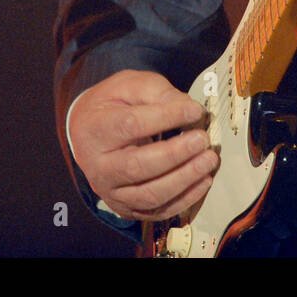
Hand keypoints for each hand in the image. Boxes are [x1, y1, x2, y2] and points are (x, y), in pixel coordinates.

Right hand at [67, 69, 218, 221]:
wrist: (88, 133)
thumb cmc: (113, 105)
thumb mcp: (131, 85)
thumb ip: (159, 94)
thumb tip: (190, 110)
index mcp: (96, 129)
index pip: (131, 125)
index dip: (166, 117)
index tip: (194, 110)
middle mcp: (99, 166)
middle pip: (138, 166)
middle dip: (176, 154)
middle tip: (202, 140)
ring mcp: (111, 191)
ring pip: (148, 194)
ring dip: (184, 179)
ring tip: (208, 160)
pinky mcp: (125, 208)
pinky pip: (156, 211)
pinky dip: (183, 200)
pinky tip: (203, 181)